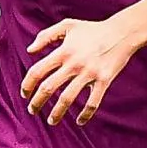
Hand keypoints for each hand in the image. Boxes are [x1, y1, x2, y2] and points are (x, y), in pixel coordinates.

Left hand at [21, 18, 135, 125]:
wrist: (122, 32)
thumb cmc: (93, 29)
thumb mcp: (67, 26)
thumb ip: (46, 36)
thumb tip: (29, 50)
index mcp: (63, 52)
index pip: (37, 71)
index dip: (27, 85)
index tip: (24, 94)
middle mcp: (74, 64)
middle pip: (48, 88)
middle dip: (37, 103)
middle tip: (32, 110)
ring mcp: (89, 73)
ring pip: (67, 99)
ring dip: (56, 113)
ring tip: (51, 121)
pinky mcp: (104, 80)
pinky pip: (93, 102)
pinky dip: (85, 115)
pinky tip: (79, 121)